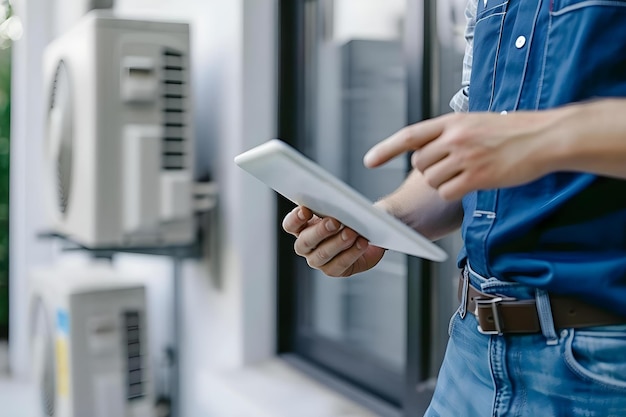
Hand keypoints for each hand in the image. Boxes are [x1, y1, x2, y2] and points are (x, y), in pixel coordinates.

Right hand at [281, 206, 384, 276]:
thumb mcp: (338, 209)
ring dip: (338, 242)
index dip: (295, 219)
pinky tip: (361, 243)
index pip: (290, 225)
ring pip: (323, 254)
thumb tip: (336, 204)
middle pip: (305, 241)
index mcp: (301, 227)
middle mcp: (306, 246)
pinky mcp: (334, 270)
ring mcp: (318, 260)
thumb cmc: (347, 218)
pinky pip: (341, 264)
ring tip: (351, 233)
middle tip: (335, 222)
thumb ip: (332, 206)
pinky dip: (352, 252)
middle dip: (320, 231)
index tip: (306, 210)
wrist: (367, 233)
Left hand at [363, 111, 555, 200]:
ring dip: (442, 183)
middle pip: (419, 163)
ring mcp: (464, 157)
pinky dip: (454, 193)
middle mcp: (454, 138)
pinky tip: (472, 184)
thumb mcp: (476, 121)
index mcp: (452, 122)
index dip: (386, 149)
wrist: (544, 137)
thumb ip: (451, 133)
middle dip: (429, 169)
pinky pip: (448, 192)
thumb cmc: (513, 130)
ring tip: (466, 173)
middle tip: (451, 167)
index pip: (409, 135)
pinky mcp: (477, 176)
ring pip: (431, 180)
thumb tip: (429, 148)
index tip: (370, 160)